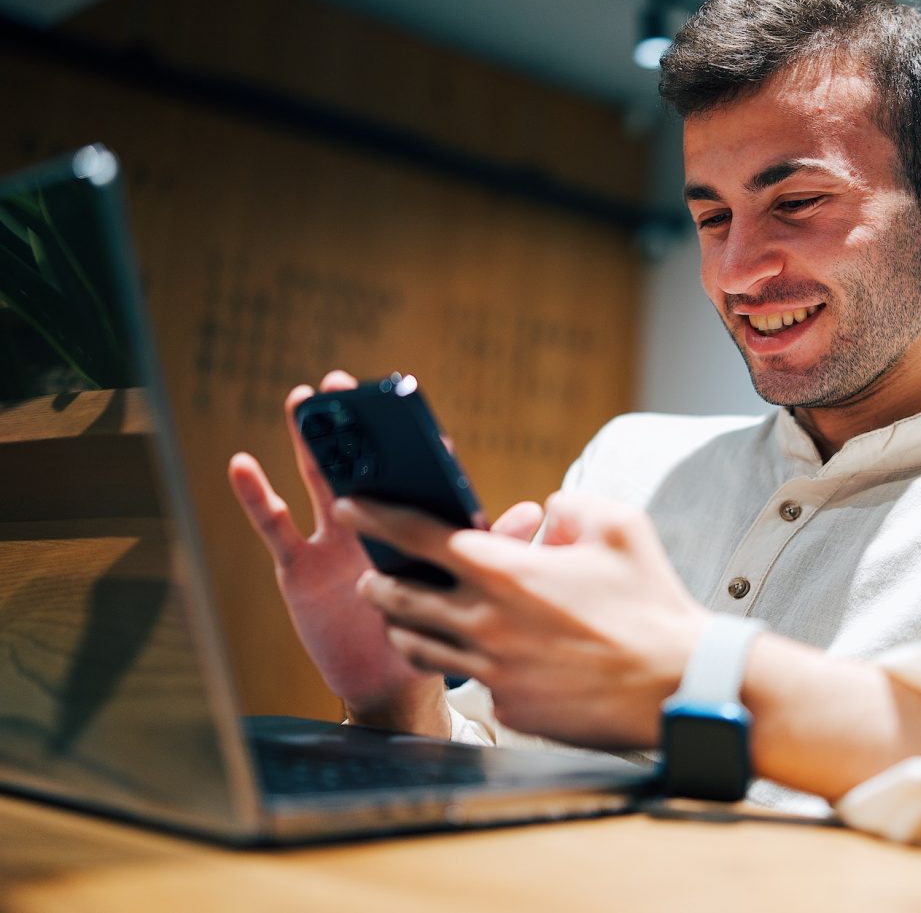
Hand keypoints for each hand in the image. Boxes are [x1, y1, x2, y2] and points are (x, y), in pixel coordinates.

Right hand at [227, 370, 547, 733]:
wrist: (391, 682)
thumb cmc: (432, 629)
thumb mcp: (466, 589)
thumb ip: (494, 548)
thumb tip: (531, 510)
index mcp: (415, 525)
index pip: (415, 474)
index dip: (412, 443)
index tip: (406, 409)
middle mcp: (375, 524)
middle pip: (363, 465)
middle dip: (354, 425)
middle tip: (342, 384)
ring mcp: (335, 540)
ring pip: (319, 482)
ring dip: (310, 442)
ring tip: (301, 399)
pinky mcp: (301, 566)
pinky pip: (277, 526)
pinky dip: (257, 495)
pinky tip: (243, 464)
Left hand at [343, 492, 709, 748]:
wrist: (675, 683)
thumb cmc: (652, 603)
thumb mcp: (620, 526)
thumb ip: (572, 507)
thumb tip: (547, 515)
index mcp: (507, 572)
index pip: (420, 536)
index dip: (379, 516)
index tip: (354, 506)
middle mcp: (487, 622)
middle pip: (400, 599)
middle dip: (377, 582)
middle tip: (373, 573)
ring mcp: (494, 671)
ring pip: (418, 647)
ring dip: (403, 626)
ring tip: (406, 616)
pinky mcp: (509, 707)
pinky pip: (470, 681)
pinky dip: (465, 664)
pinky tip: (478, 655)